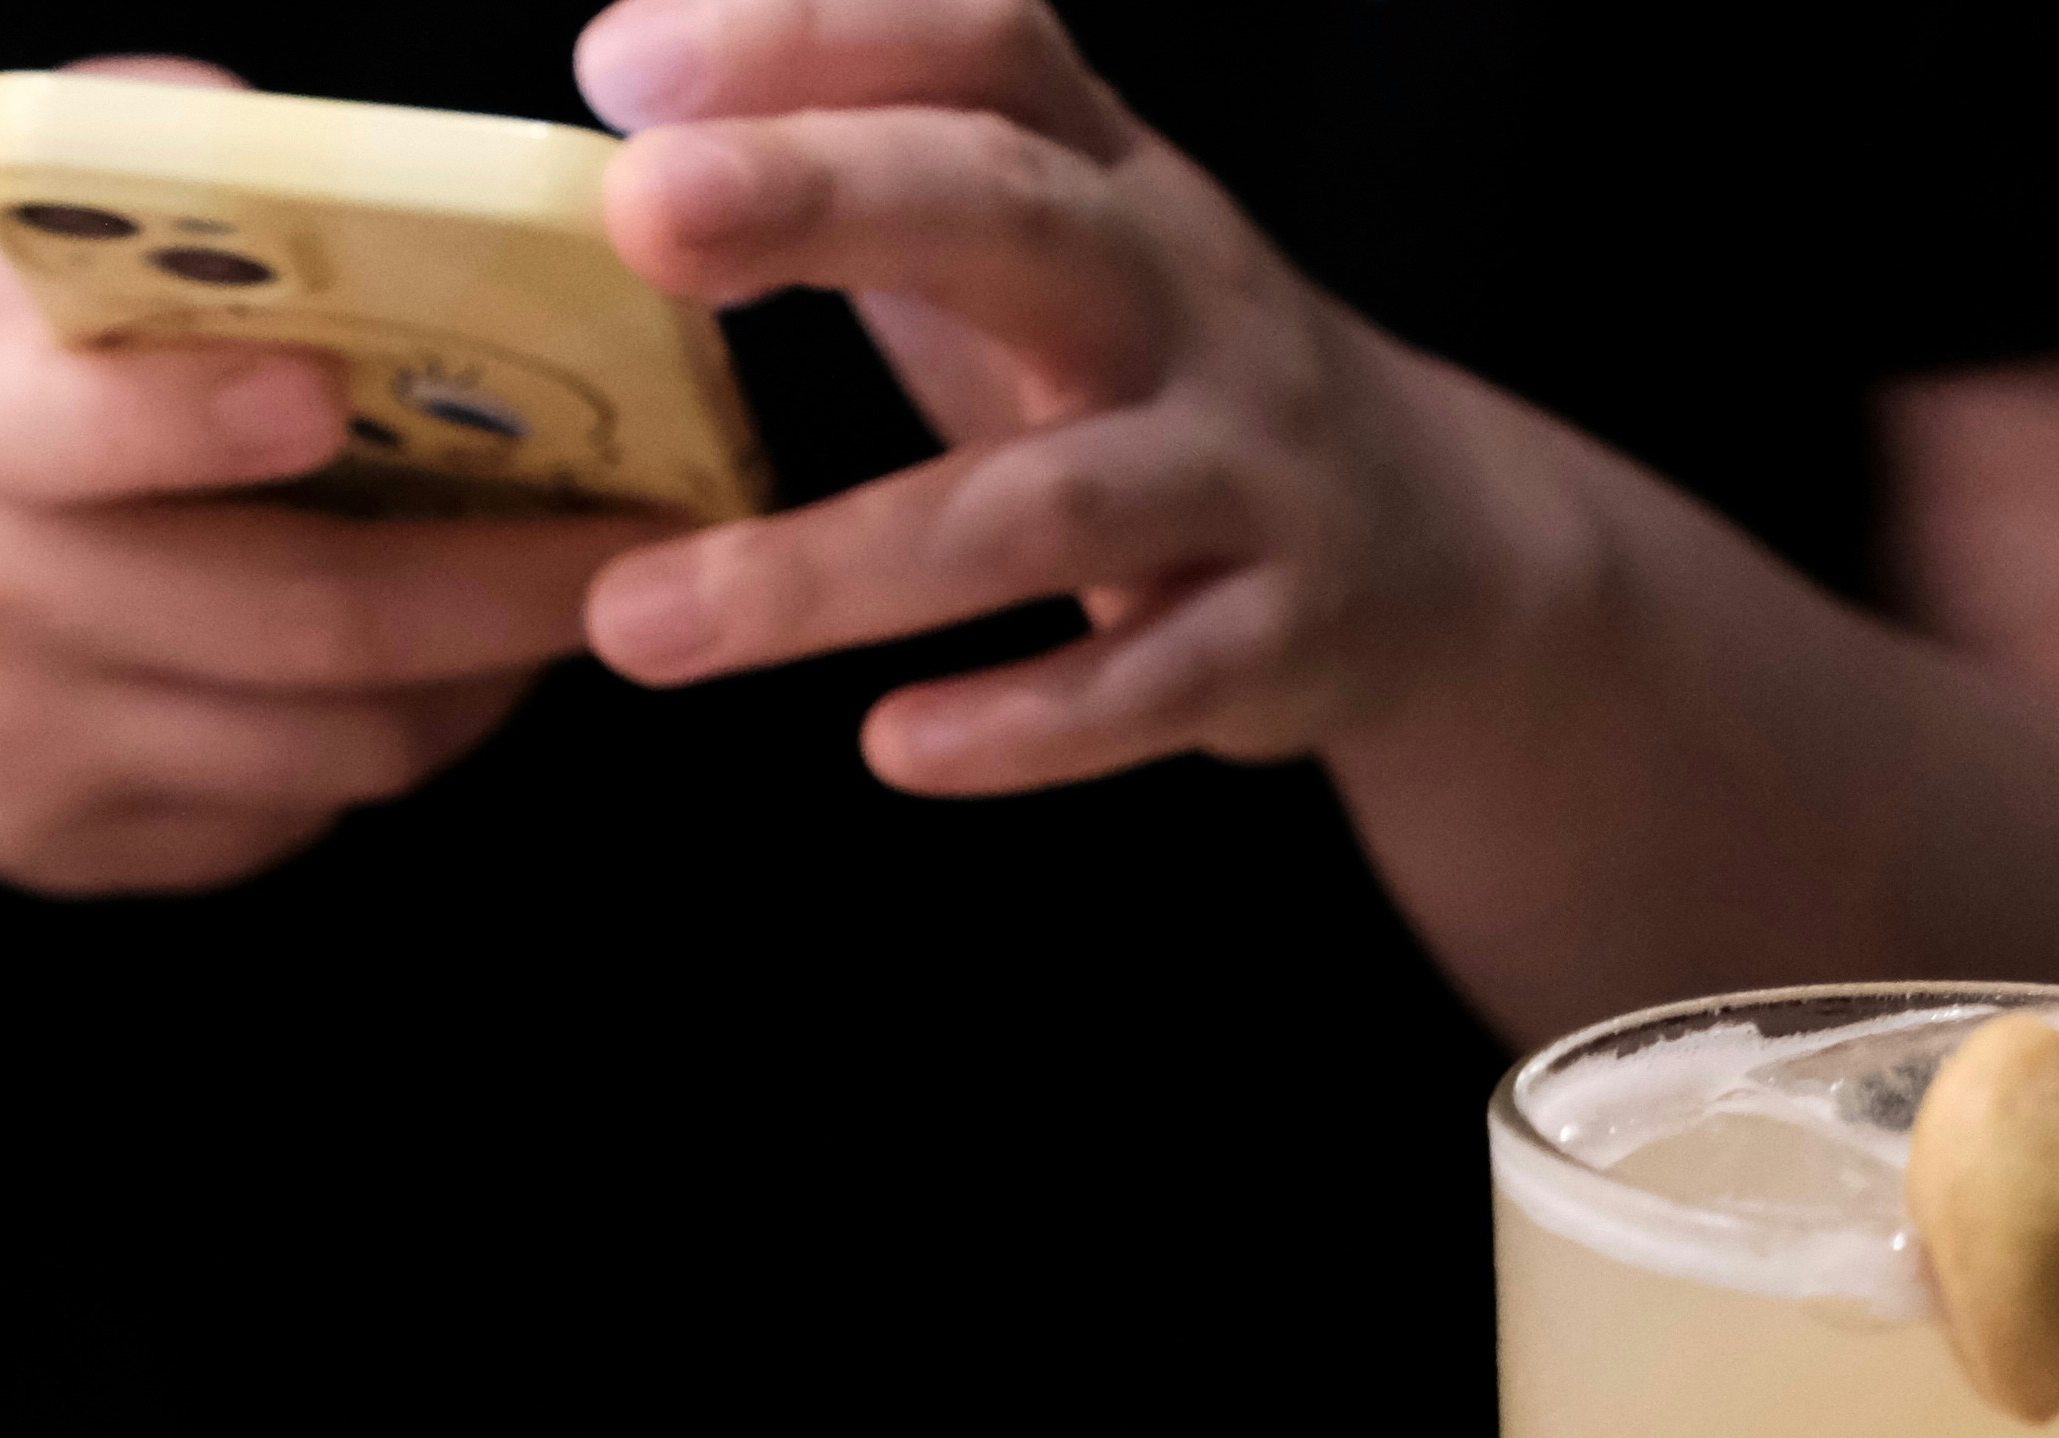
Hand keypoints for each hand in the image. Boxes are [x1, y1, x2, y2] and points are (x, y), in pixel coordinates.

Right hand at [0, 63, 671, 893]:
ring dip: (477, 686)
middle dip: (500, 593)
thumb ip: (155, 166)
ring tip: (559, 607)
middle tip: (640, 547)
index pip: (83, 434)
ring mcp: (29, 748)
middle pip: (294, 625)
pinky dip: (386, 750)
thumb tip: (360, 178)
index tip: (339, 394)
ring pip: (328, 752)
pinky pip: (286, 823)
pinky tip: (432, 678)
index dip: (210, 418)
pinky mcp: (68, 850)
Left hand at [572, 0, 1568, 794]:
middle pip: (1013, 212)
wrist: (1433, 540)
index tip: (625, 62)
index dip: (816, 34)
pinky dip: (1024, 722)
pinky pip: (1152, 681)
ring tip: (639, 620)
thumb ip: (861, 185)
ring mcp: (1243, 464)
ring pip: (1046, 501)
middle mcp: (1182, 289)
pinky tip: (893, 745)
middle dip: (825, 197)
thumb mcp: (1034, 247)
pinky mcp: (1281, 631)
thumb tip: (626, 119)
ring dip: (835, 565)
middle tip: (643, 211)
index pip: (979, 44)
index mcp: (1105, 175)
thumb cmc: (1152, 378)